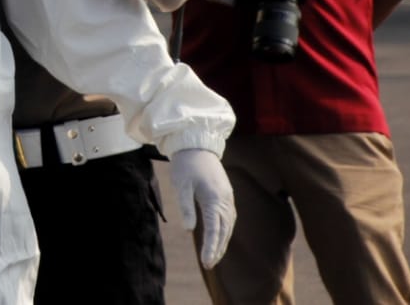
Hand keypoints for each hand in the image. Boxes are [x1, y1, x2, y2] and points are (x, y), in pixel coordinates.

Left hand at [169, 148, 235, 269]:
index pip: (214, 230)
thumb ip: (186, 206)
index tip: (206, 263)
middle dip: (218, 249)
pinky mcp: (225, 194)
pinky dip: (224, 230)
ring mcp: (227, 197)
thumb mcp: (181, 185)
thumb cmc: (186, 164)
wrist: (196, 144)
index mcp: (214, 199)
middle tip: (209, 265)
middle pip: (224, 231)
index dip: (211, 247)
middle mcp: (224, 200)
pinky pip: (228, 217)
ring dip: (222, 241)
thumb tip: (190, 229)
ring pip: (228, 225)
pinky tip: (219, 236)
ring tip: (214, 256)